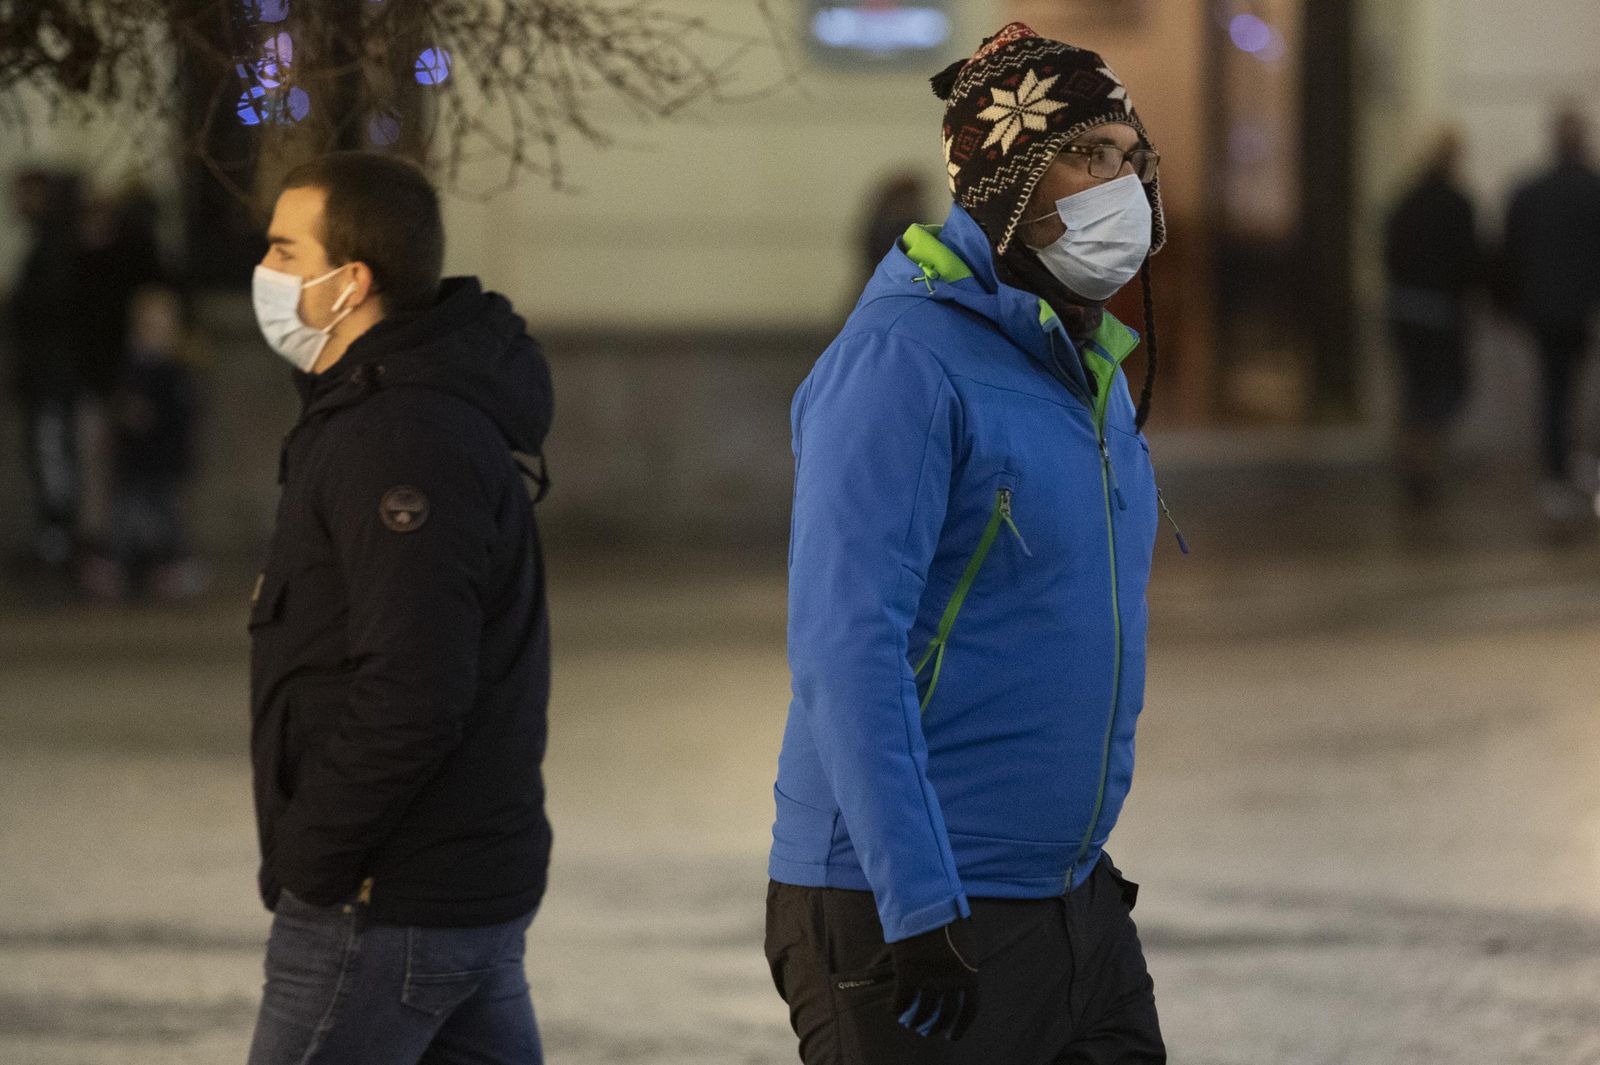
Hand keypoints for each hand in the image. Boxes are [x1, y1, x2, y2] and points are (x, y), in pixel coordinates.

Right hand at [888, 918, 979, 1039]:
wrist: (925, 902)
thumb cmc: (947, 915)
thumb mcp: (966, 940)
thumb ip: (964, 960)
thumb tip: (960, 973)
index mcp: (969, 973)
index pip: (969, 1010)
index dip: (961, 1026)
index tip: (953, 1036)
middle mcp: (951, 982)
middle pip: (945, 1015)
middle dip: (936, 1026)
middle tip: (928, 1031)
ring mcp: (929, 980)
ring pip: (922, 1012)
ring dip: (916, 1022)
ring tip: (911, 1024)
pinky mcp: (908, 975)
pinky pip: (901, 1001)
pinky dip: (897, 1009)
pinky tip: (895, 1011)